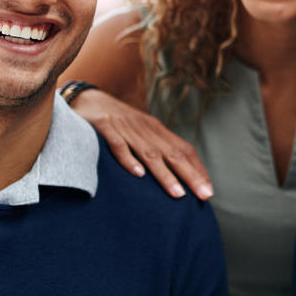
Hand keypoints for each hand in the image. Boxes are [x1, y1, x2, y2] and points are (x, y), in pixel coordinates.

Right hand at [71, 88, 213, 199]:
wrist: (87, 99)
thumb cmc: (117, 122)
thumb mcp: (140, 132)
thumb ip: (156, 149)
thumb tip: (176, 175)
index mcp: (157, 130)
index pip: (184, 150)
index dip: (198, 170)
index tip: (208, 191)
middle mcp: (146, 128)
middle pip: (173, 154)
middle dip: (190, 176)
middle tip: (204, 195)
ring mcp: (126, 127)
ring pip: (150, 153)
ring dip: (165, 174)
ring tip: (178, 193)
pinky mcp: (104, 127)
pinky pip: (118, 145)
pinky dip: (128, 159)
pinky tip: (138, 174)